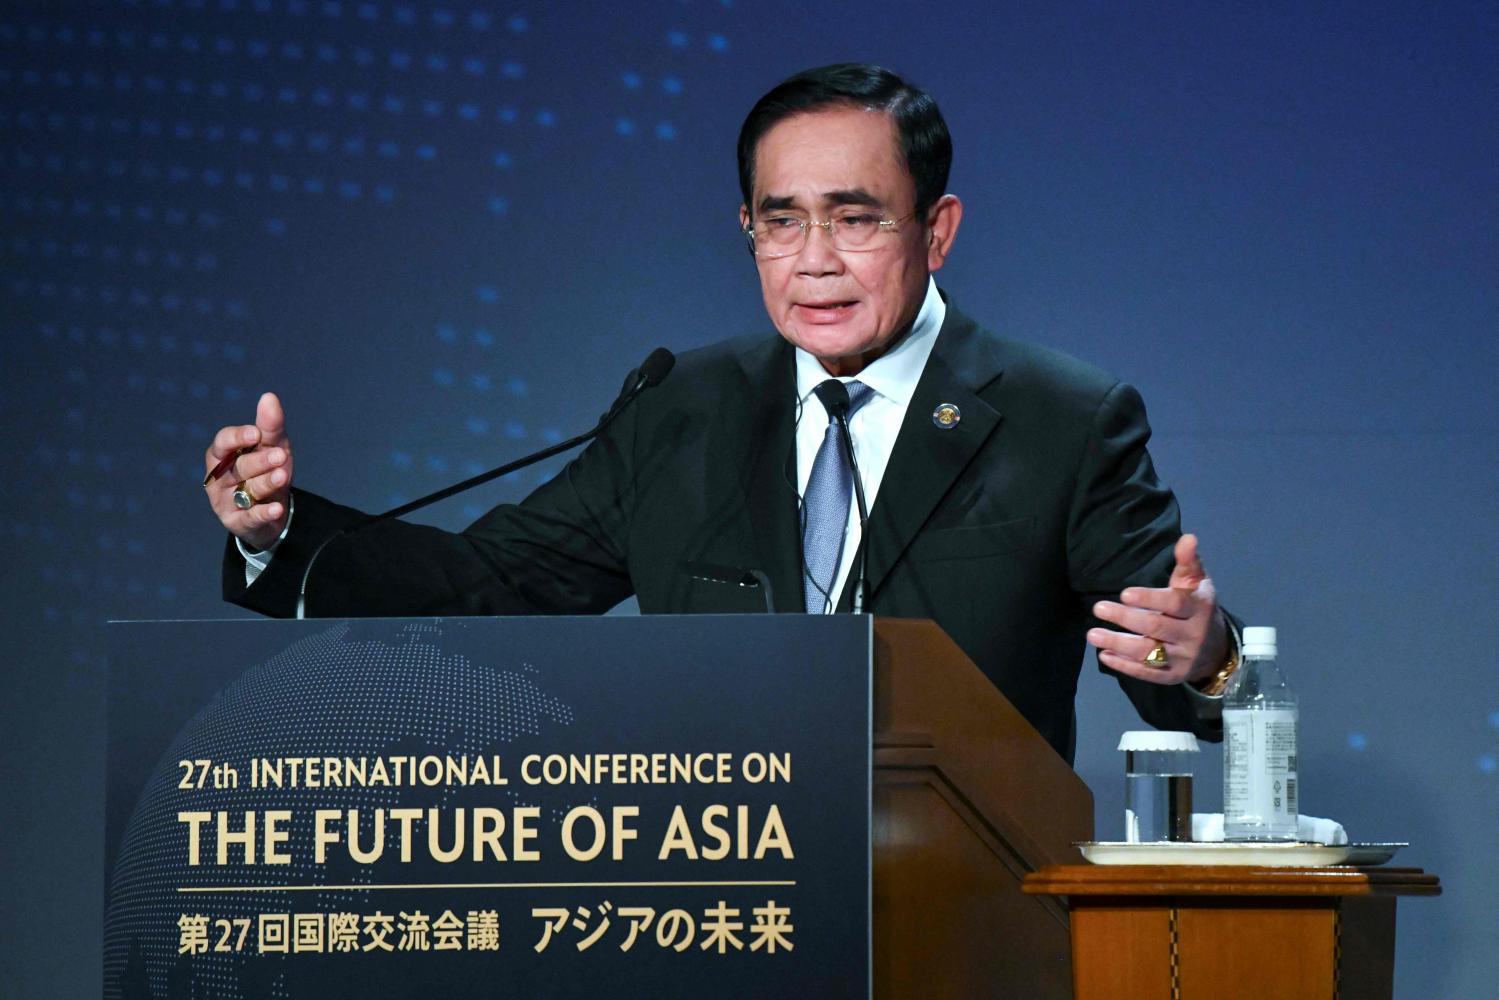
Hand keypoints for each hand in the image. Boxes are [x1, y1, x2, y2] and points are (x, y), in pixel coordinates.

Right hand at [204, 392, 293, 551]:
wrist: (271, 509)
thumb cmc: (267, 470)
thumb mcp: (273, 446)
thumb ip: (270, 426)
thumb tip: (269, 397)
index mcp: (222, 455)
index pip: (222, 443)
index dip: (236, 438)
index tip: (254, 434)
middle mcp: (219, 478)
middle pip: (238, 467)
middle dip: (259, 461)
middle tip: (280, 455)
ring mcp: (226, 501)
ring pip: (246, 490)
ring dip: (265, 483)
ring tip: (282, 476)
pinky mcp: (237, 522)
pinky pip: (250, 517)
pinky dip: (263, 512)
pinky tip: (277, 508)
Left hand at [1086, 534, 1228, 685]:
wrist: (1217, 650)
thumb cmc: (1198, 608)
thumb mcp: (1197, 584)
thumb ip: (1188, 562)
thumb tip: (1188, 538)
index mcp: (1198, 608)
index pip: (1174, 603)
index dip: (1149, 598)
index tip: (1124, 594)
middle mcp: (1192, 635)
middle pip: (1156, 627)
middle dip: (1125, 618)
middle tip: (1098, 608)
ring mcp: (1182, 658)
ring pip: (1148, 652)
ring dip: (1118, 644)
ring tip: (1092, 634)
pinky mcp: (1171, 676)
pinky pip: (1146, 673)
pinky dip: (1124, 666)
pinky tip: (1104, 655)